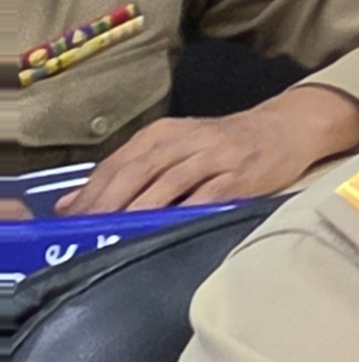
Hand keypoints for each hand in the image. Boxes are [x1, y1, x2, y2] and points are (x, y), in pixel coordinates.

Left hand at [79, 83, 358, 211]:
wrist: (286, 127)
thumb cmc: (224, 145)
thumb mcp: (174, 148)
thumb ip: (126, 173)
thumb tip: (69, 205)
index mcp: (163, 133)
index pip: (118, 163)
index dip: (91, 192)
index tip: (70, 220)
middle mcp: (187, 140)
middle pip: (138, 172)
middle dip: (110, 203)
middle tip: (88, 231)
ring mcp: (216, 156)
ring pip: (169, 184)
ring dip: (141, 210)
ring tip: (119, 233)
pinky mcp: (242, 175)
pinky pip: (209, 195)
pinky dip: (186, 211)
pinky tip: (168, 229)